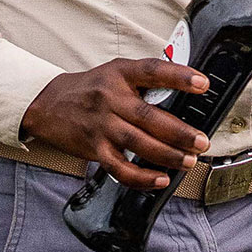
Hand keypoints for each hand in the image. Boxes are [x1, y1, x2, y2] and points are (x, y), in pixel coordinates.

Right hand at [22, 59, 210, 189]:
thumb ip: (145, 81)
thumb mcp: (116, 73)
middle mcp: (111, 98)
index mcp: (120, 74)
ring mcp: (101, 124)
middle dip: (180, 132)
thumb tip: (184, 92)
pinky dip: (141, 177)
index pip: (152, 71)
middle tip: (201, 141)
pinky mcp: (94, 148)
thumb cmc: (90, 89)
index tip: (203, 84)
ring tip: (188, 161)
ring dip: (167, 155)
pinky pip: (119, 168)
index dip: (179, 76)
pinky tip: (160, 179)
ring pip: (138, 143)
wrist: (48, 105)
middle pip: (149, 117)